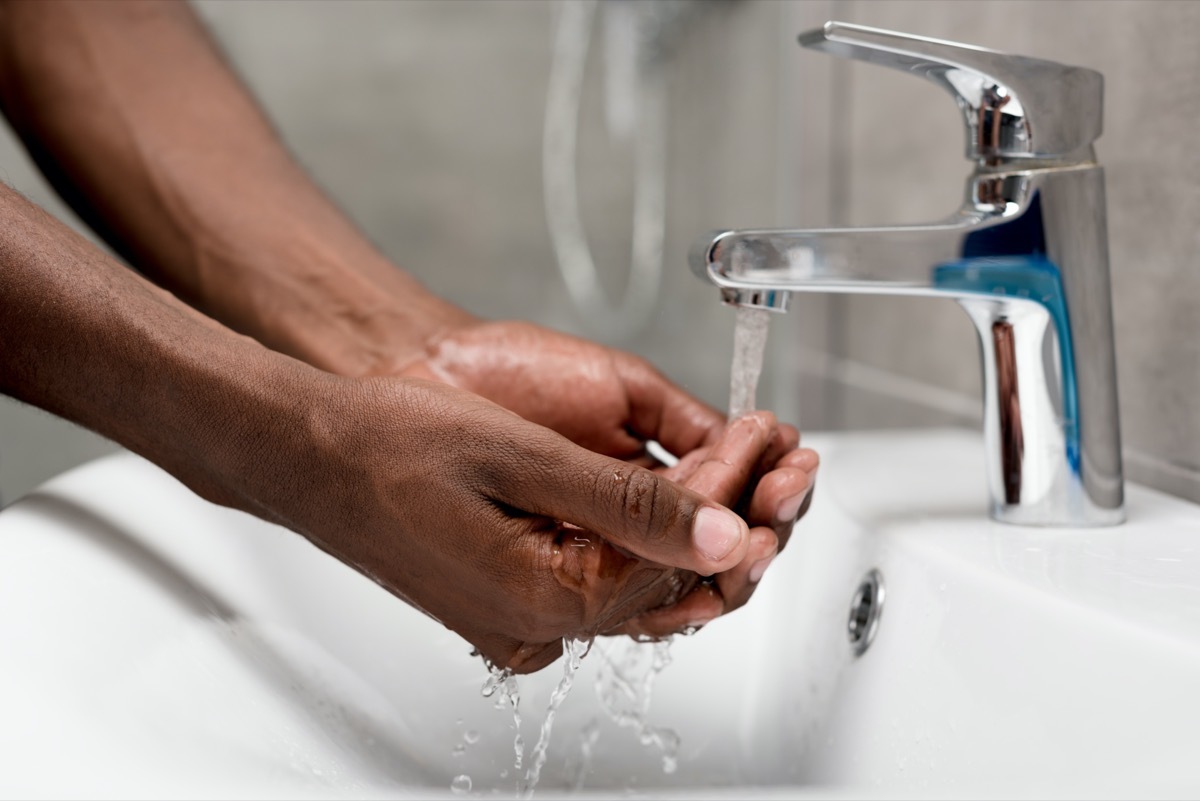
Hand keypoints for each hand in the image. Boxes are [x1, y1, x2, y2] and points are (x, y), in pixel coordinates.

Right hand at [258, 375, 771, 673]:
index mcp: (542, 599)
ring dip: (699, 521)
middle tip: (785, 457)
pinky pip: (606, 571)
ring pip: (646, 577)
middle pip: (672, 580)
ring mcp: (527, 616)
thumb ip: (626, 502)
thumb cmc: (388, 446)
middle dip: (733, 513)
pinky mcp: (517, 595)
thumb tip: (720, 531)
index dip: (730, 497)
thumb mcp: (519, 457)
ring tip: (751, 460)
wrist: (309, 453)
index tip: (762, 437)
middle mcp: (539, 625)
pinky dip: (650, 530)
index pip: (676, 560)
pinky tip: (681, 489)